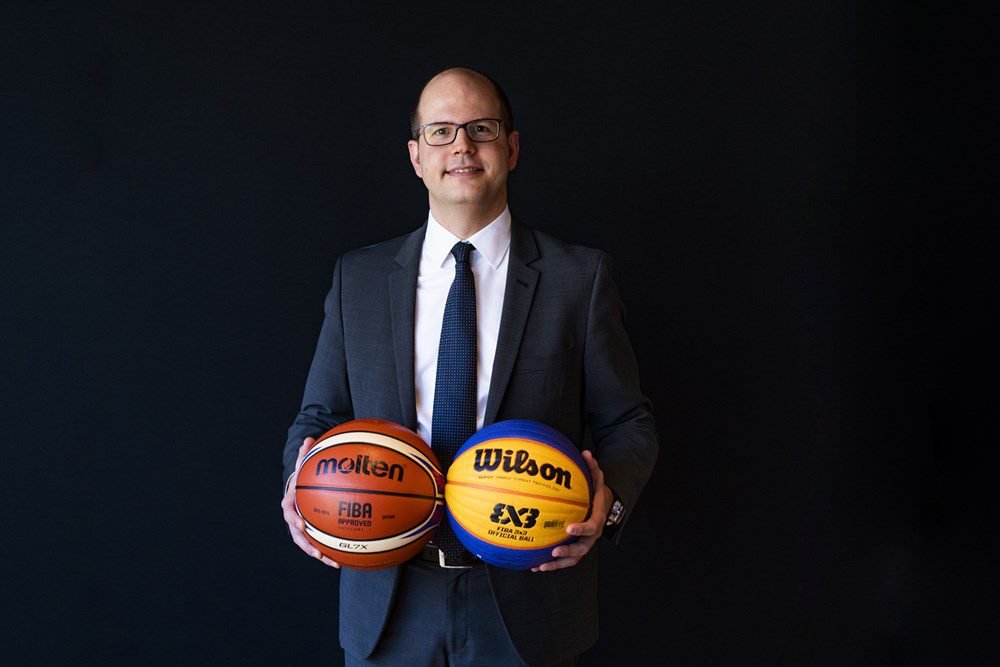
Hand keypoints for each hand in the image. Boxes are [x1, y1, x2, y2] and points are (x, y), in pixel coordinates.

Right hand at [281, 437, 339, 567]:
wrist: (298, 491)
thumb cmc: (302, 479)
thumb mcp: (302, 467)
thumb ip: (305, 455)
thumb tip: (309, 438)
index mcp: (290, 504)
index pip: (288, 513)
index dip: (294, 519)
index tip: (301, 524)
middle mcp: (294, 519)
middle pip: (297, 536)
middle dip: (307, 546)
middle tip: (316, 553)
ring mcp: (302, 529)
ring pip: (308, 545)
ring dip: (319, 554)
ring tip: (332, 563)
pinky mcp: (311, 534)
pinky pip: (320, 545)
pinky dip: (329, 553)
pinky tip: (342, 561)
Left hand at [532, 450, 611, 572]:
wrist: (604, 507)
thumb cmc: (596, 491)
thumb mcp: (598, 478)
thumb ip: (592, 466)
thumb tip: (585, 452)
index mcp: (597, 519)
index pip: (592, 526)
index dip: (582, 528)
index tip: (569, 527)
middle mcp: (592, 535)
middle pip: (583, 548)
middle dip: (568, 552)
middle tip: (554, 552)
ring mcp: (584, 543)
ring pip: (572, 558)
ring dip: (557, 565)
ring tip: (540, 566)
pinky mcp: (575, 547)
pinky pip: (564, 558)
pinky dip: (550, 563)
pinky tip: (533, 565)